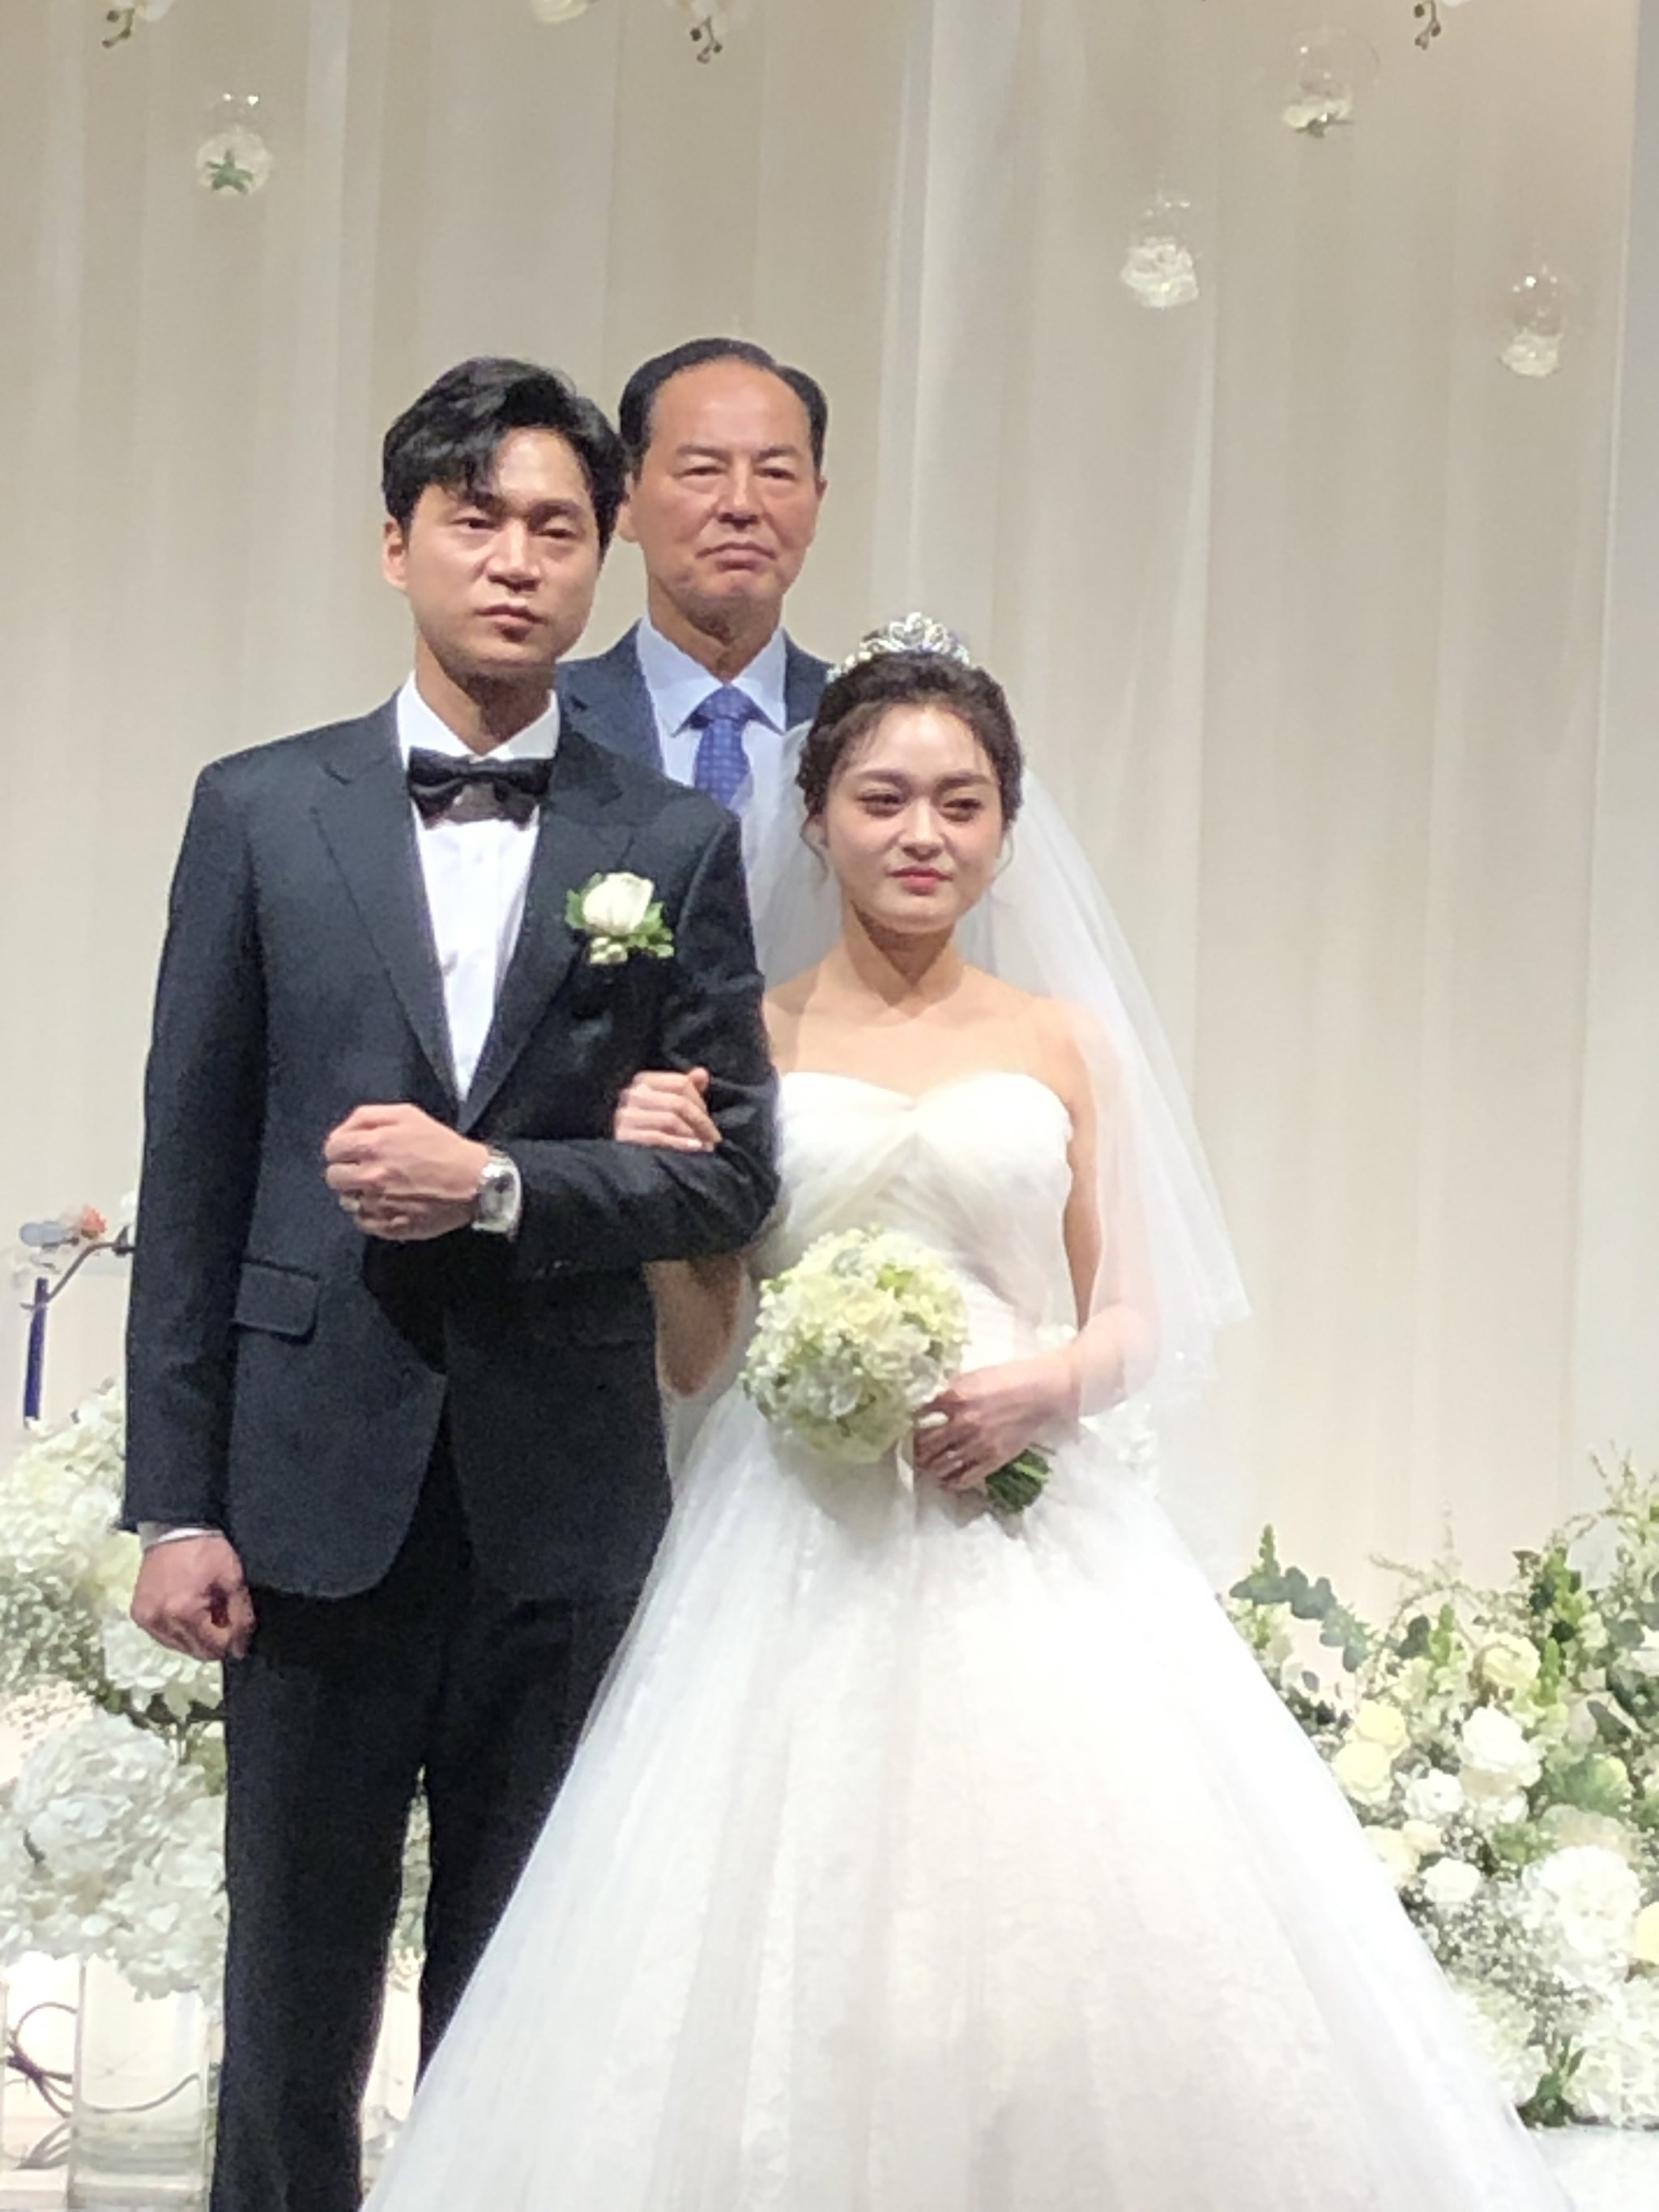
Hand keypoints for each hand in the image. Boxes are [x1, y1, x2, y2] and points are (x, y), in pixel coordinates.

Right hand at [131, 1534, 255, 1661]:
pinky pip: (164, 1637)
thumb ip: (241, 1616)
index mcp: (183, 1612)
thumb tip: (240, 1648)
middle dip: (215, 1639)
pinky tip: (188, 1611)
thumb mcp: (232, 1579)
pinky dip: (179, 1630)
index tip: (241, 1629)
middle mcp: (160, 1622)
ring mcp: (146, 1620)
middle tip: (223, 1616)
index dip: (233, 1641)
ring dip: (197, 1637)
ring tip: (206, 1610)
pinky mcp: (138, 1615)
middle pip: (196, 1651)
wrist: (175, 1528)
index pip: (214, 1646)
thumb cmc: (207, 1549)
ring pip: (180, 1647)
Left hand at [324, 1104, 487, 1240]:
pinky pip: (362, 1221)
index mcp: (372, 1145)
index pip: (331, 1149)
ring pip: (346, 1201)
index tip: (353, 1151)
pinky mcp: (389, 1226)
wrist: (475, 1182)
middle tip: (366, 1168)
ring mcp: (378, 1204)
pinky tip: (387, 1204)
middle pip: (334, 1177)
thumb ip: (368, 1116)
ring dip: (357, 1193)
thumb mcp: (407, 1114)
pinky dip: (369, 1213)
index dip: (340, 1148)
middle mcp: (370, 1176)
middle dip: (346, 1170)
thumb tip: (343, 1130)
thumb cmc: (442, 1146)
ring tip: (379, 1187)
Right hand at [613, 1067, 719, 1152]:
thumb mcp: (668, 1105)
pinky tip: (694, 1149)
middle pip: (678, 1102)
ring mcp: (626, 1115)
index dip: (701, 1102)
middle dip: (701, 1121)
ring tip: (706, 1146)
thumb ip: (684, 1088)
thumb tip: (702, 1073)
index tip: (709, 1121)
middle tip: (712, 1138)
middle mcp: (632, 1094)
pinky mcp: (624, 1137)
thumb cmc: (650, 1128)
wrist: (624, 1160)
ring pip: (671, 1120)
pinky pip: (659, 1137)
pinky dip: (681, 1144)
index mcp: (643, 1081)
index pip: (681, 1083)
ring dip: (694, 1135)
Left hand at [911, 1352, 1076, 1492]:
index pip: (920, 1414)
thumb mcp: (972, 1376)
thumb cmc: (1009, 1378)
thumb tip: (929, 1402)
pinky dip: (951, 1482)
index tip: (907, 1426)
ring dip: (929, 1466)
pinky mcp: (993, 1459)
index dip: (911, 1421)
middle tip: (913, 1449)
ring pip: (942, 1463)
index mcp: (955, 1397)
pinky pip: (965, 1477)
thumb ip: (950, 1390)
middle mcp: (963, 1422)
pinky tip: (945, 1481)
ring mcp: (978, 1444)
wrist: (1042, 1392)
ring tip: (926, 1466)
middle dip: (916, 1448)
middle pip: (926, 1443)